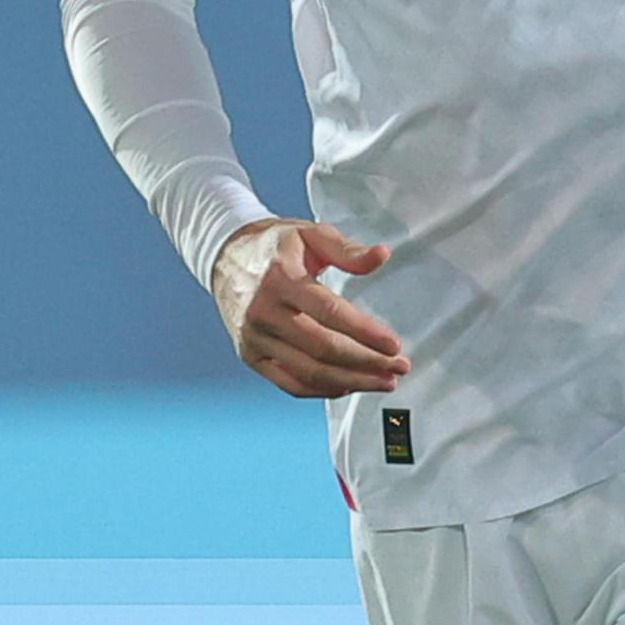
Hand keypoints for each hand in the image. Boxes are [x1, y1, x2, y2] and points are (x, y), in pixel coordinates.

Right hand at [209, 218, 410, 397]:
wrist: (224, 256)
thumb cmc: (274, 245)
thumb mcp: (310, 234)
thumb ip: (347, 249)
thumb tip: (382, 255)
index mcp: (281, 278)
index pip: (330, 312)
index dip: (365, 331)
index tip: (394, 344)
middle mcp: (264, 311)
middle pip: (322, 348)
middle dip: (367, 362)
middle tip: (400, 367)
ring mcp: (254, 338)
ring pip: (309, 371)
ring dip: (351, 381)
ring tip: (383, 381)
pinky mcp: (250, 355)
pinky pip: (289, 383)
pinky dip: (323, 390)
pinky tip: (350, 385)